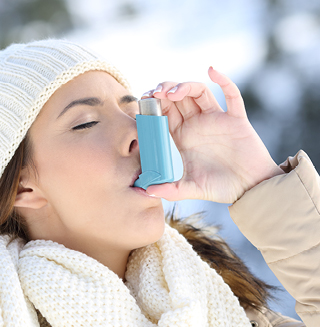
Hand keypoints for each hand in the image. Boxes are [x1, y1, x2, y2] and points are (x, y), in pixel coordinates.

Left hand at [142, 68, 283, 202]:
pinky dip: (224, 81)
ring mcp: (215, 119)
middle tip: (154, 93)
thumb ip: (169, 190)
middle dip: (164, 91)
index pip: (163, 115)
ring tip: (172, 92)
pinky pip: (231, 94)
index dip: (153, 106)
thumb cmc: (219, 188)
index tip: (143, 102)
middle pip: (177, 99)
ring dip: (185, 86)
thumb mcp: (190, 189)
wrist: (249, 189)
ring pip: (198, 92)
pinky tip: (212, 70)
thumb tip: (145, 190)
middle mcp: (196, 125)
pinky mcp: (235, 118)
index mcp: (181, 138)